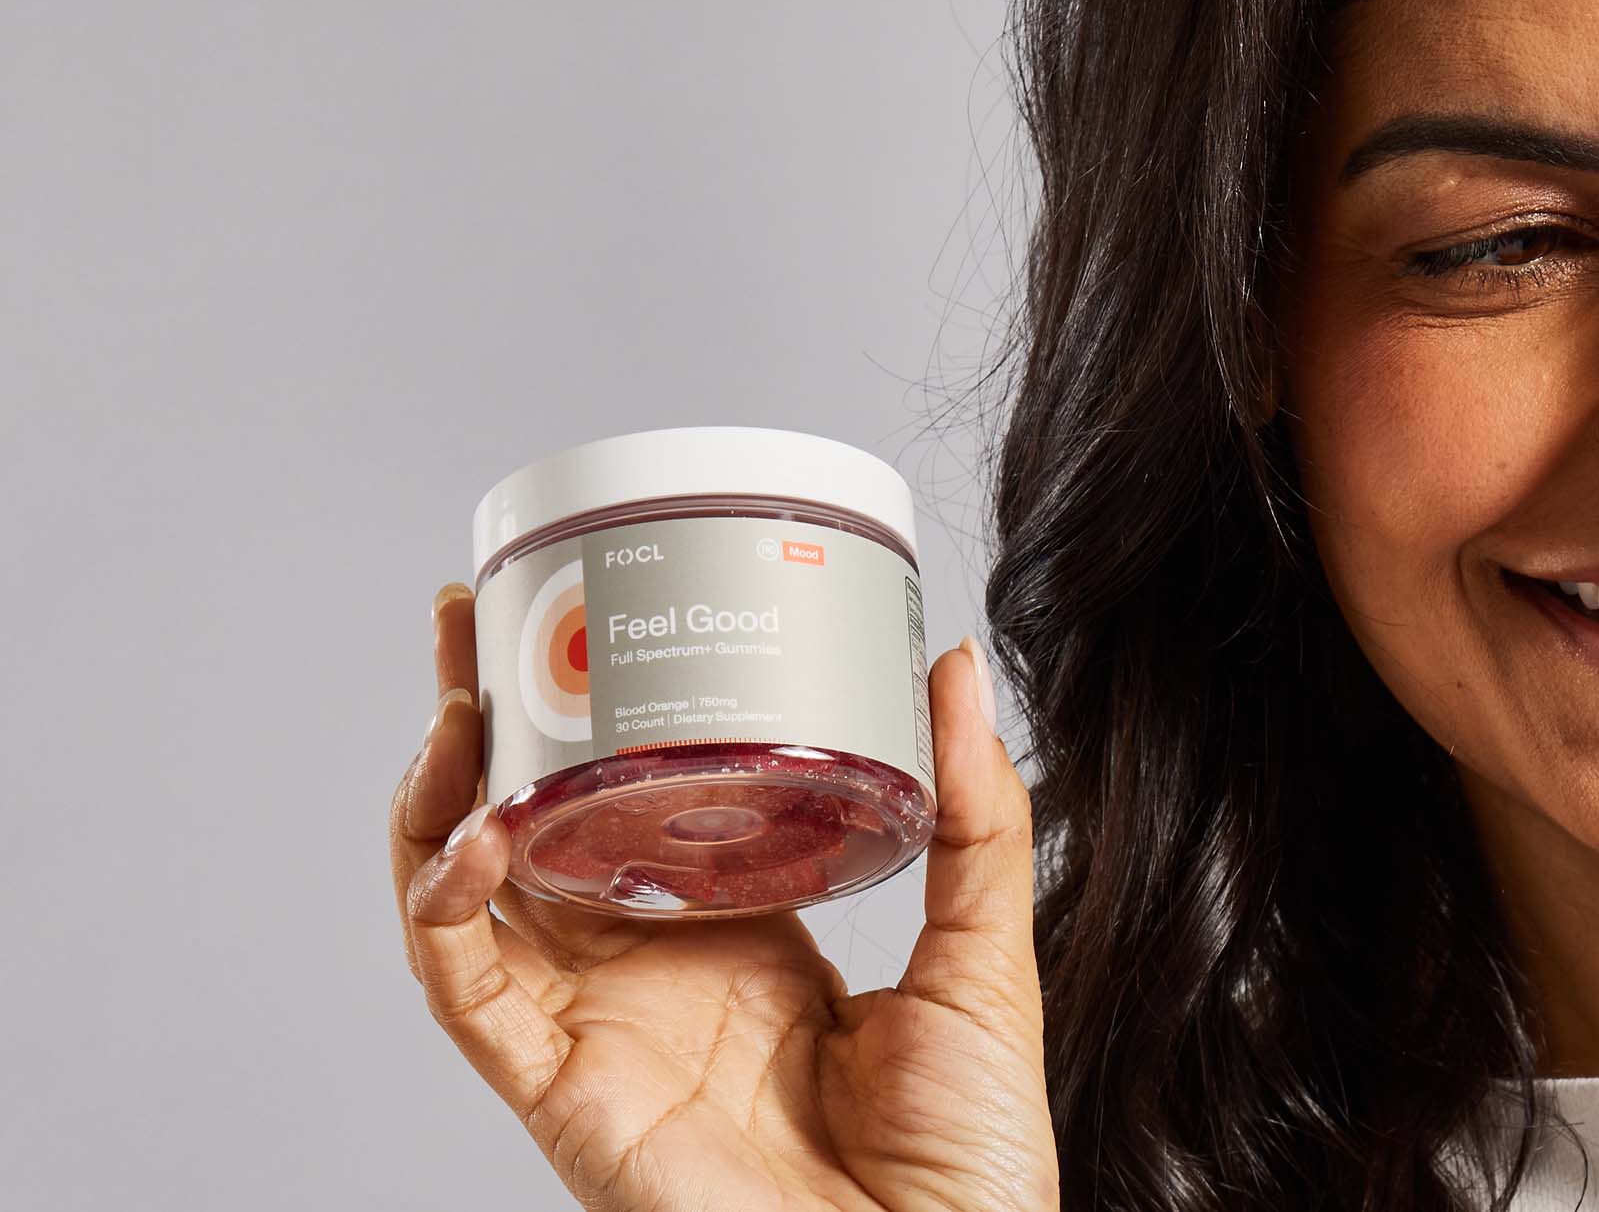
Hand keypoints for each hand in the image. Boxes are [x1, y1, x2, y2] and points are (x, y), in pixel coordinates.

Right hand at [391, 583, 1054, 1211]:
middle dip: (493, 724)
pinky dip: (444, 907)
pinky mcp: (562, 1085)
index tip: (596, 626)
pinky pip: (467, 987)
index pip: (642, 807)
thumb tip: (953, 672)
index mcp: (743, 935)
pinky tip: (469, 834)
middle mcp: (653, 972)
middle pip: (539, 826)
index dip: (604, 726)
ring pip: (473, 893)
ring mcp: (598, 1026)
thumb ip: (976, 818)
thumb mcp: (982, 955)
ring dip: (444, 792)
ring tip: (458, 701)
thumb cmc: (967, 1152)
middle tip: (476, 619)